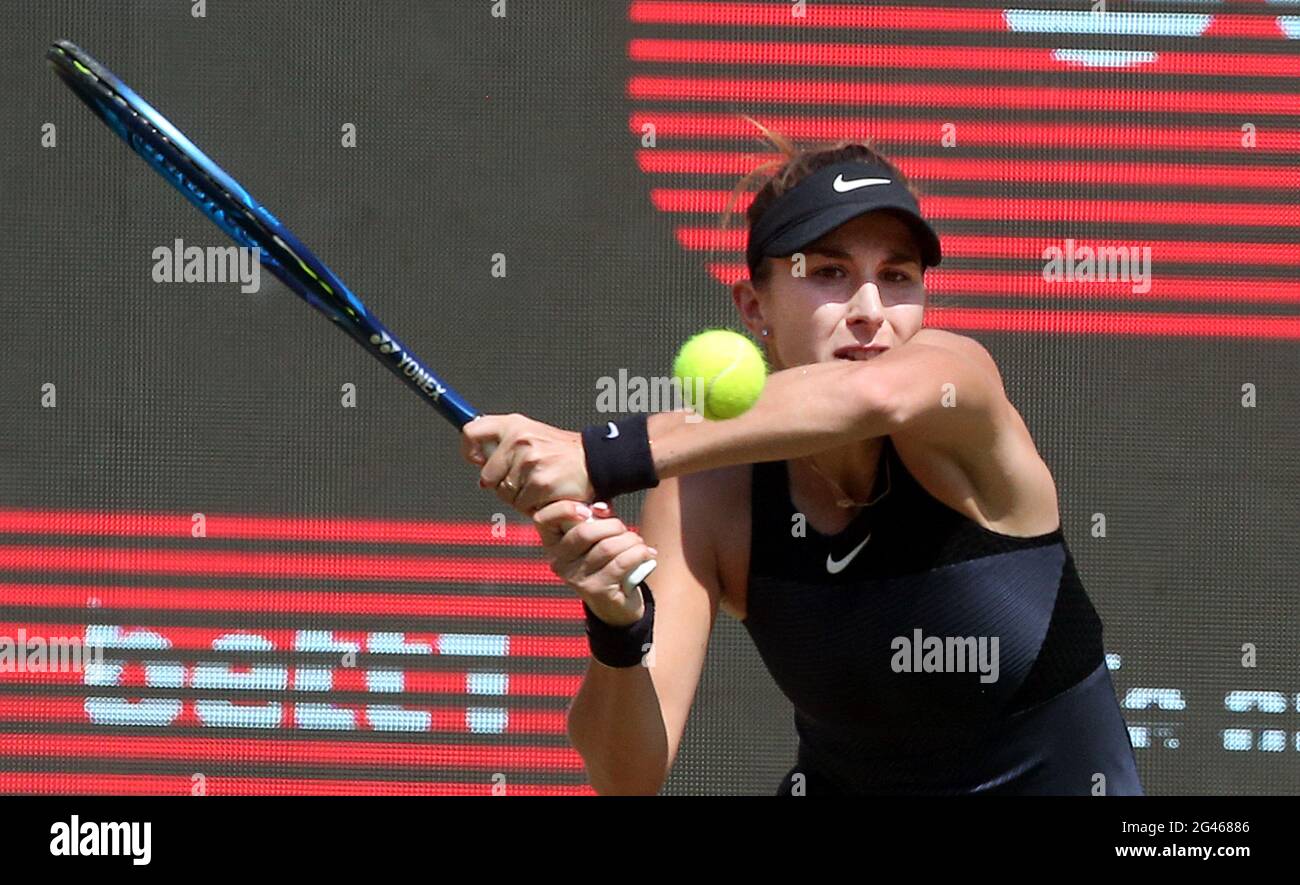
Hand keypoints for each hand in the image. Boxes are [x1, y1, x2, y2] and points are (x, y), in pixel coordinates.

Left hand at [462, 413, 595, 514]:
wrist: (597, 461)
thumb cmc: (564, 452)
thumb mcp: (532, 434)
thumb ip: (504, 445)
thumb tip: (478, 461)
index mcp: (514, 425)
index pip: (472, 432)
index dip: (468, 450)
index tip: (475, 459)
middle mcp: (519, 440)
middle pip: (487, 476)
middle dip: (503, 485)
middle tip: (525, 480)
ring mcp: (529, 462)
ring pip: (506, 494)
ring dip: (521, 497)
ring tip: (541, 486)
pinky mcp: (540, 483)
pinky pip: (523, 505)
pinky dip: (535, 506)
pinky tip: (548, 495)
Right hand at [534, 500, 656, 626]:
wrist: (615, 604)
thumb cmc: (605, 563)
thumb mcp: (595, 538)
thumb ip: (594, 519)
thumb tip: (601, 507)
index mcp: (553, 544)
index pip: (543, 519)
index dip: (564, 508)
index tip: (588, 510)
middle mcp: (559, 562)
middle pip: (585, 531)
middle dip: (613, 525)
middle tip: (625, 531)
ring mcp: (576, 578)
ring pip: (608, 547)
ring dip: (631, 540)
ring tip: (638, 543)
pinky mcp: (596, 590)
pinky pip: (621, 562)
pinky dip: (639, 553)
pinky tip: (646, 553)